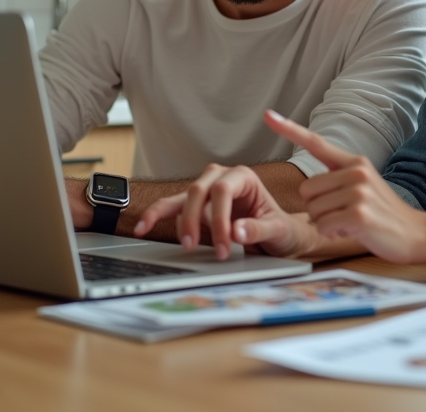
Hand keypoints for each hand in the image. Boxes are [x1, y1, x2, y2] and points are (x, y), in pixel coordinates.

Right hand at [134, 162, 314, 259]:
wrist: (279, 235)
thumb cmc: (281, 228)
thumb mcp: (278, 230)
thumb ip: (259, 229)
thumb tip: (236, 230)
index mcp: (243, 177)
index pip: (222, 190)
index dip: (219, 217)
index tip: (224, 244)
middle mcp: (222, 178)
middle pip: (198, 192)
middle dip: (195, 221)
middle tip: (198, 248)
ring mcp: (206, 191)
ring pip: (182, 199)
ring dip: (180, 223)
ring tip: (183, 244)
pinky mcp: (196, 206)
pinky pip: (172, 208)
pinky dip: (158, 216)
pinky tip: (144, 226)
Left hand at [265, 110, 425, 263]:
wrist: (417, 233)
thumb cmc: (383, 214)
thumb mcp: (363, 186)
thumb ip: (337, 179)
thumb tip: (310, 189)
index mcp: (354, 162)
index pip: (316, 142)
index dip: (289, 128)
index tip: (268, 115)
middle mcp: (356, 171)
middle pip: (307, 190)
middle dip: (318, 208)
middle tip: (343, 213)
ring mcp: (358, 192)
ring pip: (313, 210)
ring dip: (325, 223)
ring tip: (350, 222)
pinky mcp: (359, 214)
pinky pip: (323, 226)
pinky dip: (332, 234)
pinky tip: (352, 231)